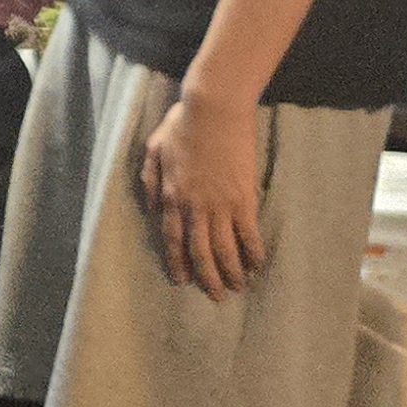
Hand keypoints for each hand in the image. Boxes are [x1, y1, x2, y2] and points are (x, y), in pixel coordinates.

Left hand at [136, 89, 266, 298]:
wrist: (213, 110)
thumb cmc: (182, 125)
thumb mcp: (154, 150)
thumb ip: (150, 181)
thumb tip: (151, 209)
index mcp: (171, 196)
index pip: (173, 238)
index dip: (177, 262)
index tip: (182, 281)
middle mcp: (195, 206)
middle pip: (200, 251)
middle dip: (207, 277)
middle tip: (214, 296)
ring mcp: (220, 204)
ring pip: (225, 248)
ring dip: (231, 271)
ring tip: (237, 287)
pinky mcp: (244, 197)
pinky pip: (248, 233)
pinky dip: (253, 252)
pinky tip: (257, 265)